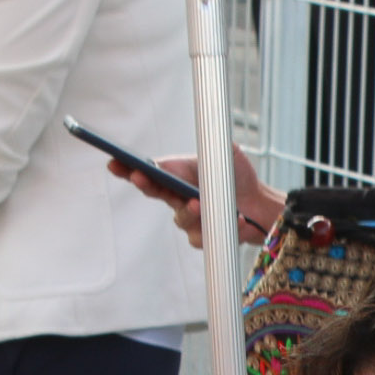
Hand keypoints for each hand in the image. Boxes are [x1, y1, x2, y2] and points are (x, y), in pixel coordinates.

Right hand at [111, 145, 278, 250]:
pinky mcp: (203, 237)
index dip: (129, 168)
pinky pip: (203, 236)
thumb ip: (214, 147)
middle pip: (154, 192)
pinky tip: (235, 218)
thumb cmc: (236, 177)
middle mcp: (178, 198)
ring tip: (199, 203)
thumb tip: (204, 136)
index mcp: (178, 176)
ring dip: (189, 210)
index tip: (115, 162)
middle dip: (144, 183)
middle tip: (139, 176)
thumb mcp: (226, 155)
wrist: (259, 203)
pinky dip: (221, 225)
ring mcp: (189, 220)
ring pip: (180, 218)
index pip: (149, 172)